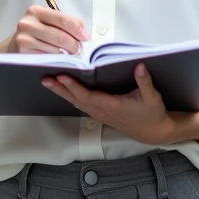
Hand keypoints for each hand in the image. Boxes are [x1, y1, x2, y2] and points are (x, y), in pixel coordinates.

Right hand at [0, 5, 89, 53]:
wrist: (15, 44)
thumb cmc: (36, 32)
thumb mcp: (48, 21)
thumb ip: (65, 23)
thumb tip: (83, 33)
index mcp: (36, 11)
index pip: (63, 20)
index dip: (77, 29)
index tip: (85, 37)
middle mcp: (28, 23)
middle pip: (60, 36)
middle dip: (74, 44)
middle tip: (78, 49)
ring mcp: (24, 39)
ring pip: (55, 50)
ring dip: (65, 54)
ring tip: (67, 53)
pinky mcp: (23, 53)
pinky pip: (47, 58)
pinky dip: (56, 60)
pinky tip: (56, 58)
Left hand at [43, 63, 174, 145]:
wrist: (153, 132)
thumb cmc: (152, 115)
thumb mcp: (152, 97)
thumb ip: (145, 82)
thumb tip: (140, 66)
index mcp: (111, 105)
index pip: (87, 95)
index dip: (73, 87)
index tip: (61, 77)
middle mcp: (102, 111)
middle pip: (76, 99)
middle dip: (60, 89)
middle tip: (45, 79)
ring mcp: (100, 114)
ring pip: (77, 102)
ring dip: (62, 93)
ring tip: (49, 82)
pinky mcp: (101, 114)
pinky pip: (81, 104)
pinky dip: (71, 96)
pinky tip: (64, 90)